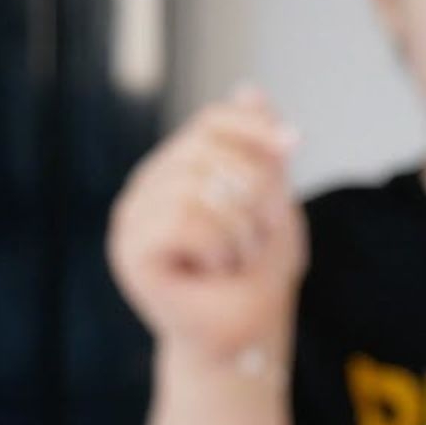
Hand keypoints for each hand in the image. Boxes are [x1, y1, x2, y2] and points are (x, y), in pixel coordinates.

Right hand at [109, 86, 307, 363]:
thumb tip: (249, 88)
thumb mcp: (271, 201)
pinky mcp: (131, 250)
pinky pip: (184, 219)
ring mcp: (134, 216)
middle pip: (211, 151)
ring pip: (199, 187)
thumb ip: (260, 151)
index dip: (256, 128)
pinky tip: (215, 267)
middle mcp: (150, 184)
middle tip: (254, 238)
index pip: (213, 121)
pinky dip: (217, 245)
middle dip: (255, 194)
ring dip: (239, 229)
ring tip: (234, 257)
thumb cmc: (257, 274)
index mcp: (180, 167)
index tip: (295, 145)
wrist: (246, 336)